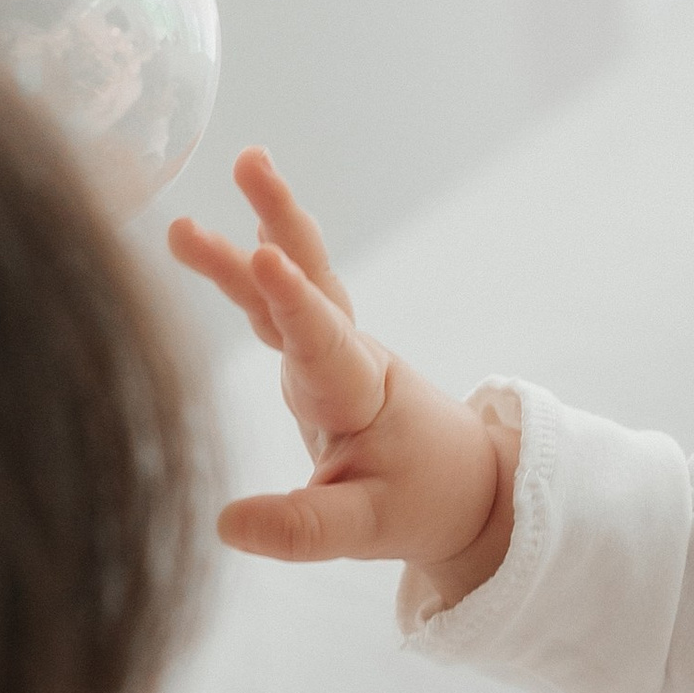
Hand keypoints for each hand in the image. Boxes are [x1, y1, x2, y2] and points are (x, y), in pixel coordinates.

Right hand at [168, 148, 513, 586]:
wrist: (468, 489)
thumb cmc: (422, 502)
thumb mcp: (366, 530)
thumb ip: (301, 529)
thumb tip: (225, 526)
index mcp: (359, 393)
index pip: (321, 339)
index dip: (292, 300)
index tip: (264, 257)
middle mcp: (349, 359)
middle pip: (313, 283)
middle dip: (281, 223)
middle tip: (249, 162)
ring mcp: (335, 354)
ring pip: (300, 283)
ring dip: (265, 229)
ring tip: (236, 170)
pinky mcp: (320, 360)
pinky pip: (290, 304)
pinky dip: (266, 266)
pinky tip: (240, 233)